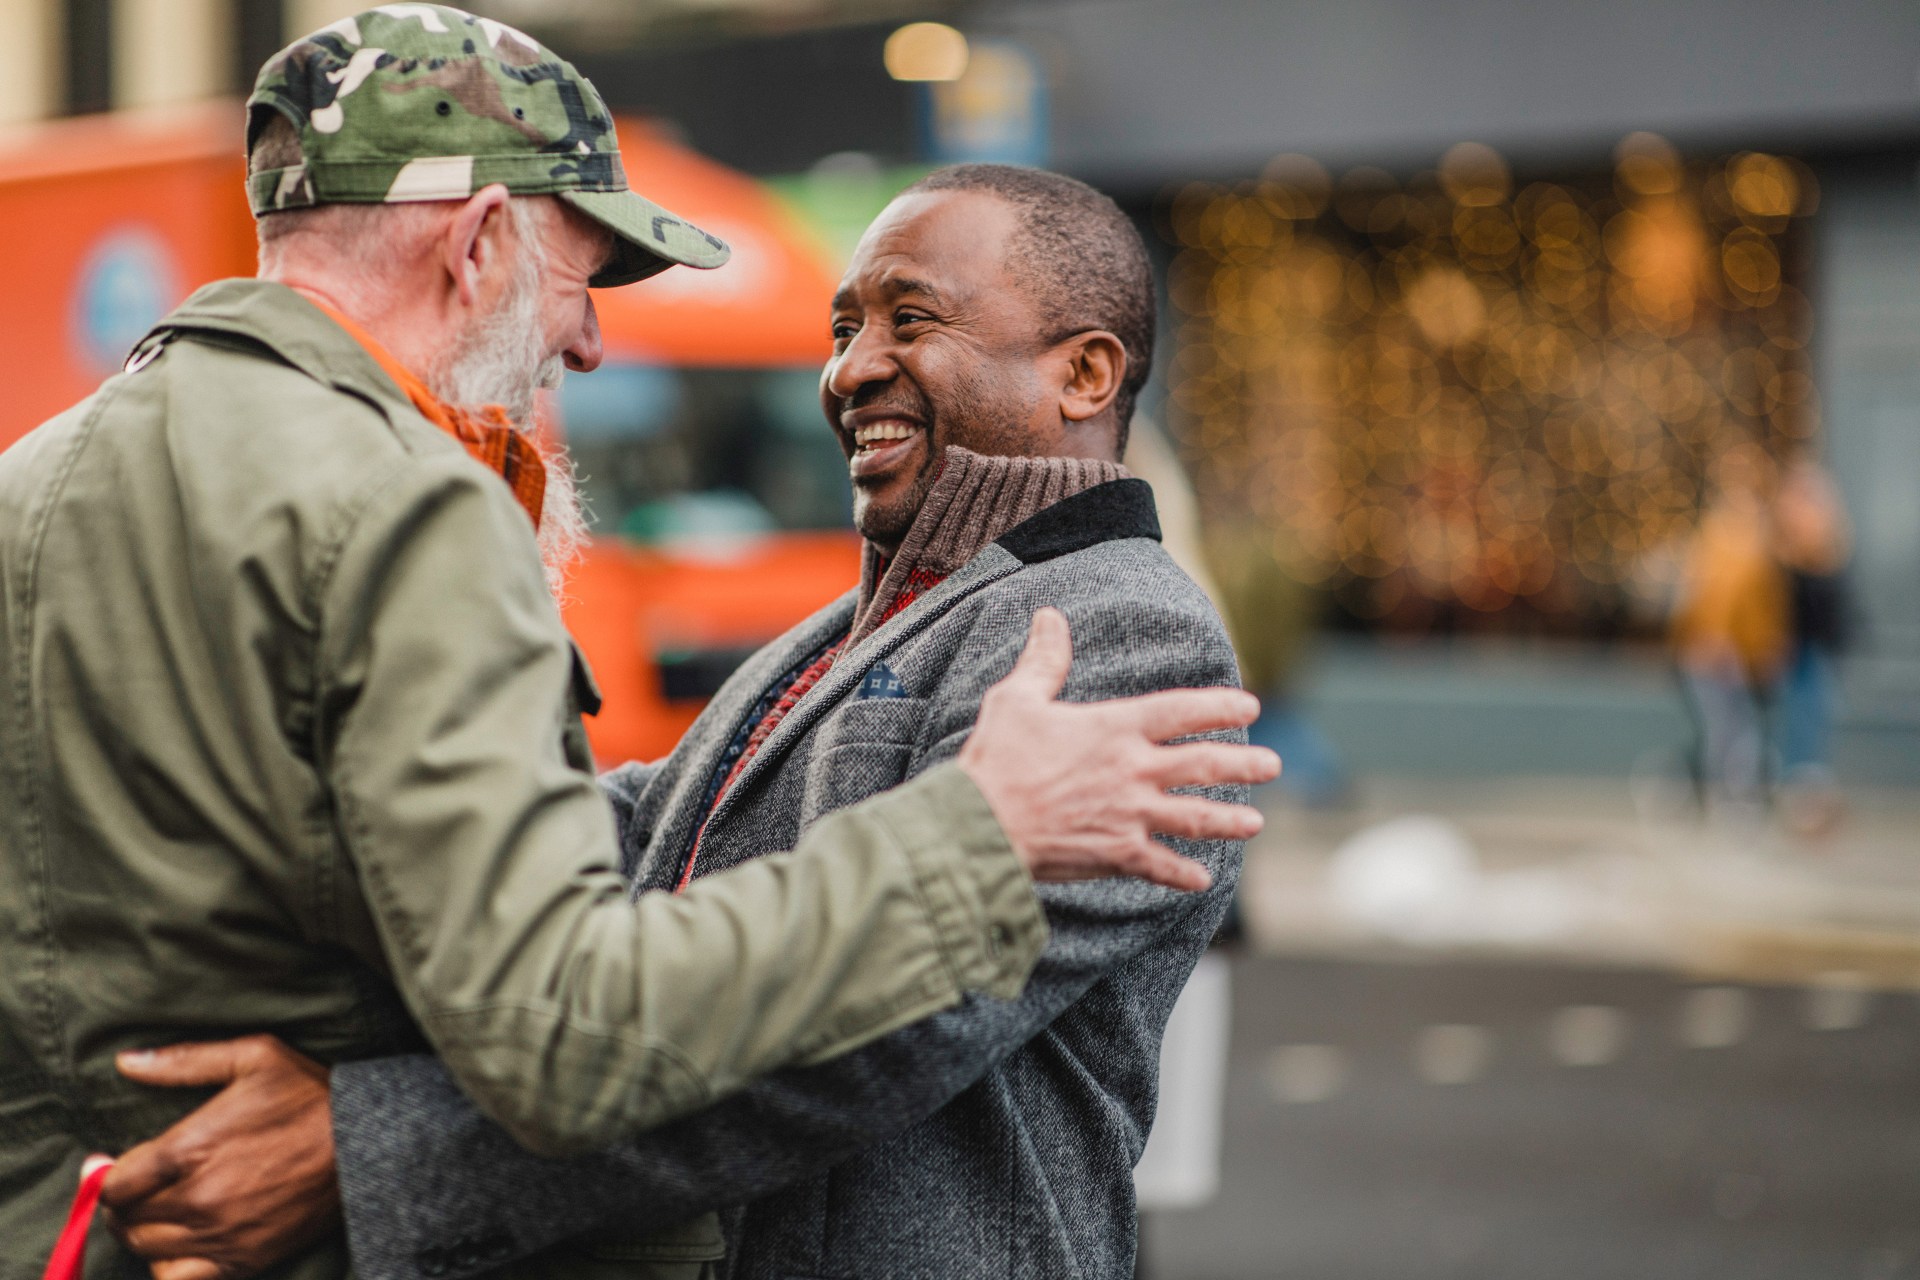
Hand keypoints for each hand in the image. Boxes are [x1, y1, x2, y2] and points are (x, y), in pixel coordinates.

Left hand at [102, 1036, 339, 1279]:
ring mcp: (219, 1234)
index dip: (109, 1176)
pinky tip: (181, 1245)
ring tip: (160, 1213)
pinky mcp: (243, 1259)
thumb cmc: (309, 1095)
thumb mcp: (254, 1057)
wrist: (365, 1143)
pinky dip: (168, 1267)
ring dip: (143, 1232)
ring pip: (146, 1249)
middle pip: (125, 1219)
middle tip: (140, 1188)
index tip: (116, 1168)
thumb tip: (126, 1061)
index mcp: (188, 1149)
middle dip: (125, 1204)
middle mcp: (196, 1198)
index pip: (114, 1184)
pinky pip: (178, 1279)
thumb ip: (184, 1060)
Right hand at [959, 608, 1278, 891]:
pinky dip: (1183, 874)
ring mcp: (1130, 815)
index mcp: (1115, 728)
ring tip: (1256, 822)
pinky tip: (1203, 881)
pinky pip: (1160, 866)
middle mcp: (1133, 770)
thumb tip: (1049, 616)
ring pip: (1194, 817)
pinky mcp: (1116, 854)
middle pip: (1203, 764)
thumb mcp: (1017, 698)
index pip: (1181, 710)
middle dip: (1244, 765)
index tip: (1249, 706)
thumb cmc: (996, 759)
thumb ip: (1044, 659)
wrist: (981, 824)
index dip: (1218, 706)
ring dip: (1228, 820)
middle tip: (1273, 765)